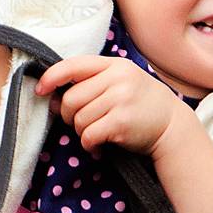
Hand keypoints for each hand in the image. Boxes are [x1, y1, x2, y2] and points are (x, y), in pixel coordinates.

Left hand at [34, 55, 183, 155]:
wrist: (172, 126)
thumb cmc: (140, 104)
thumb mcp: (121, 82)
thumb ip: (90, 84)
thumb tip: (50, 98)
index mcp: (114, 65)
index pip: (73, 65)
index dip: (51, 77)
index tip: (40, 89)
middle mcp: (117, 78)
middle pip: (71, 98)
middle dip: (67, 115)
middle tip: (78, 123)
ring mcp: (120, 99)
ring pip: (78, 118)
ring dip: (80, 132)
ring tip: (94, 134)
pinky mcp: (121, 122)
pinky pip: (88, 135)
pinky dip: (88, 145)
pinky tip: (97, 147)